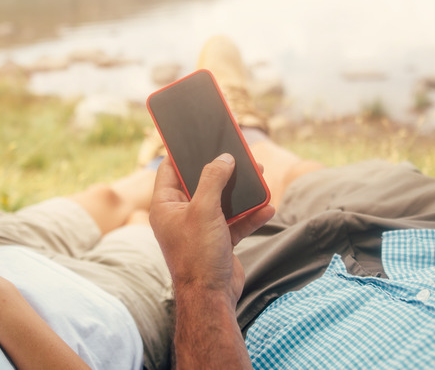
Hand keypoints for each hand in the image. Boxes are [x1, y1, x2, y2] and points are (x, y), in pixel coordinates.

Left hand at [149, 154, 273, 304]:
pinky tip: (268, 208)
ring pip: (222, 201)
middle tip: (239, 155)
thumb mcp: (204, 210)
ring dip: (241, 192)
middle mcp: (181, 215)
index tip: (197, 137)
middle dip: (222, 170)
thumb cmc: (198, 255)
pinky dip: (251, 216)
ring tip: (260, 176)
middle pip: (201, 183)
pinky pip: (236, 222)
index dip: (182, 153)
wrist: (211, 298)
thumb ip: (213, 179)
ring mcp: (200, 228)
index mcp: (166, 206)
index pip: (169, 170)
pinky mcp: (219, 241)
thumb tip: (224, 158)